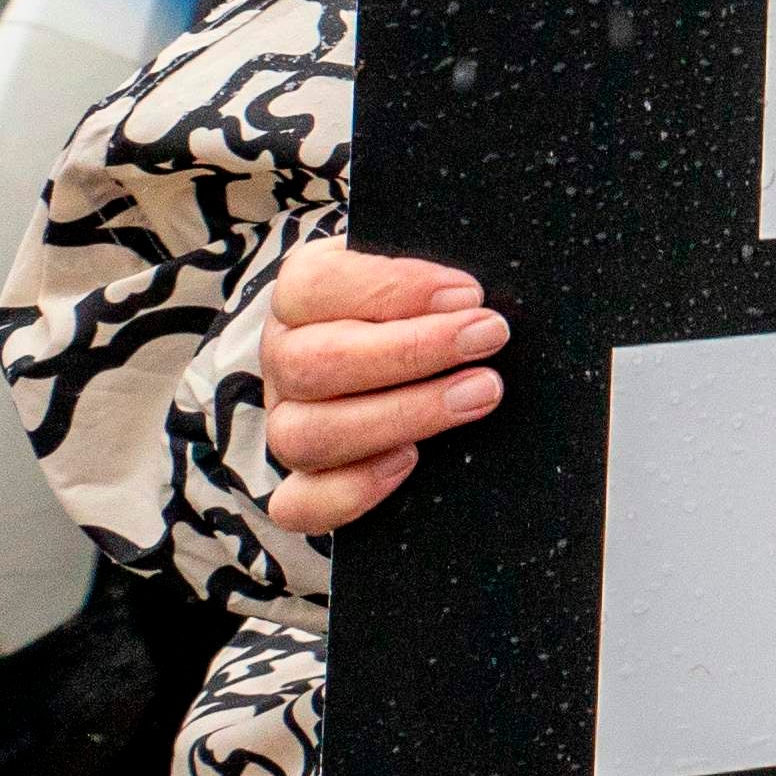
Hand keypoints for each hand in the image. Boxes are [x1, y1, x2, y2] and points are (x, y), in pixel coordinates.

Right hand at [254, 245, 505, 536]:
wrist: (409, 351)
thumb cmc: (424, 300)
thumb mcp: (423, 270)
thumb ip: (437, 276)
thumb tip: (475, 294)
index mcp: (303, 294)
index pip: (316, 285)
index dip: (394, 289)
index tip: (469, 294)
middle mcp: (285, 358)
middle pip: (315, 363)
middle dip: (411, 352)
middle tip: (490, 337)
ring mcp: (288, 421)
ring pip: (305, 435)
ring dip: (400, 416)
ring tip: (481, 393)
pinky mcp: (302, 480)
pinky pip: (298, 505)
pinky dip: (350, 491)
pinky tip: (410, 462)